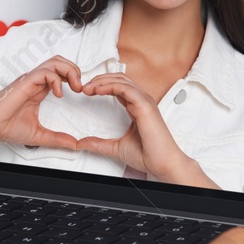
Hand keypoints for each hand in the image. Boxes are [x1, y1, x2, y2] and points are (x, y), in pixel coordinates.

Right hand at [0, 56, 83, 154]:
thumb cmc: (7, 127)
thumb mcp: (39, 135)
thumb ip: (57, 138)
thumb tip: (74, 144)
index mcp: (40, 89)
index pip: (61, 72)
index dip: (74, 77)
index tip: (80, 92)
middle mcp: (36, 81)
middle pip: (60, 61)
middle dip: (75, 70)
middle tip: (80, 87)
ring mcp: (31, 80)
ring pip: (55, 61)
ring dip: (69, 70)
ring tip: (74, 86)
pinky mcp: (25, 82)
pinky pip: (45, 72)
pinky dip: (56, 79)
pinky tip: (58, 93)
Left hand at [75, 72, 213, 186]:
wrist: (161, 163)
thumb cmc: (148, 155)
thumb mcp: (116, 147)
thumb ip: (99, 143)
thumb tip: (82, 142)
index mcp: (137, 107)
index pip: (119, 87)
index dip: (102, 85)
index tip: (87, 91)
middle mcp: (142, 101)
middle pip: (119, 79)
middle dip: (100, 79)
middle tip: (84, 87)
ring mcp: (144, 101)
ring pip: (122, 80)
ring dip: (102, 81)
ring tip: (88, 88)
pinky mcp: (145, 105)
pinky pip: (126, 88)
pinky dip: (110, 86)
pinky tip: (98, 90)